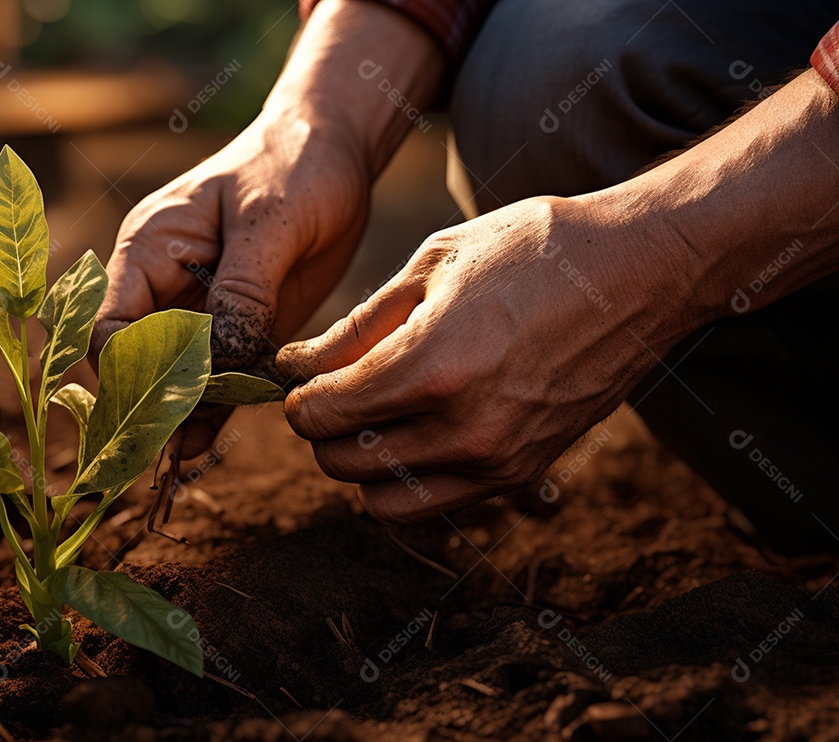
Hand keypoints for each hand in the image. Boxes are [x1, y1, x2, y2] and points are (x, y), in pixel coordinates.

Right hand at [90, 114, 369, 453]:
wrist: (334, 152)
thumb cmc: (294, 167)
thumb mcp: (270, 225)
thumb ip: (241, 292)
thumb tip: (216, 360)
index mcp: (150, 249)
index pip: (110, 325)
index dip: (127, 371)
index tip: (161, 406)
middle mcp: (164, 286)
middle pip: (137, 361)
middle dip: (149, 403)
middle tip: (169, 448)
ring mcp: (201, 311)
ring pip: (177, 377)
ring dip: (180, 416)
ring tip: (180, 462)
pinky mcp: (241, 328)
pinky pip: (220, 377)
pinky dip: (214, 409)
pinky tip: (203, 447)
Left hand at [277, 196, 697, 521]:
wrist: (640, 272)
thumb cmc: (535, 250)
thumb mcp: (434, 264)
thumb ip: (357, 325)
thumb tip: (296, 364)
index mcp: (434, 366)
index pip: (324, 415)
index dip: (297, 398)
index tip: (301, 377)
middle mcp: (464, 429)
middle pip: (343, 463)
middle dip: (322, 429)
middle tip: (333, 391)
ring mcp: (498, 460)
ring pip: (383, 501)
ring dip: (360, 464)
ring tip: (372, 416)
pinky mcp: (524, 473)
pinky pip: (435, 505)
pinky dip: (407, 481)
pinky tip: (415, 433)